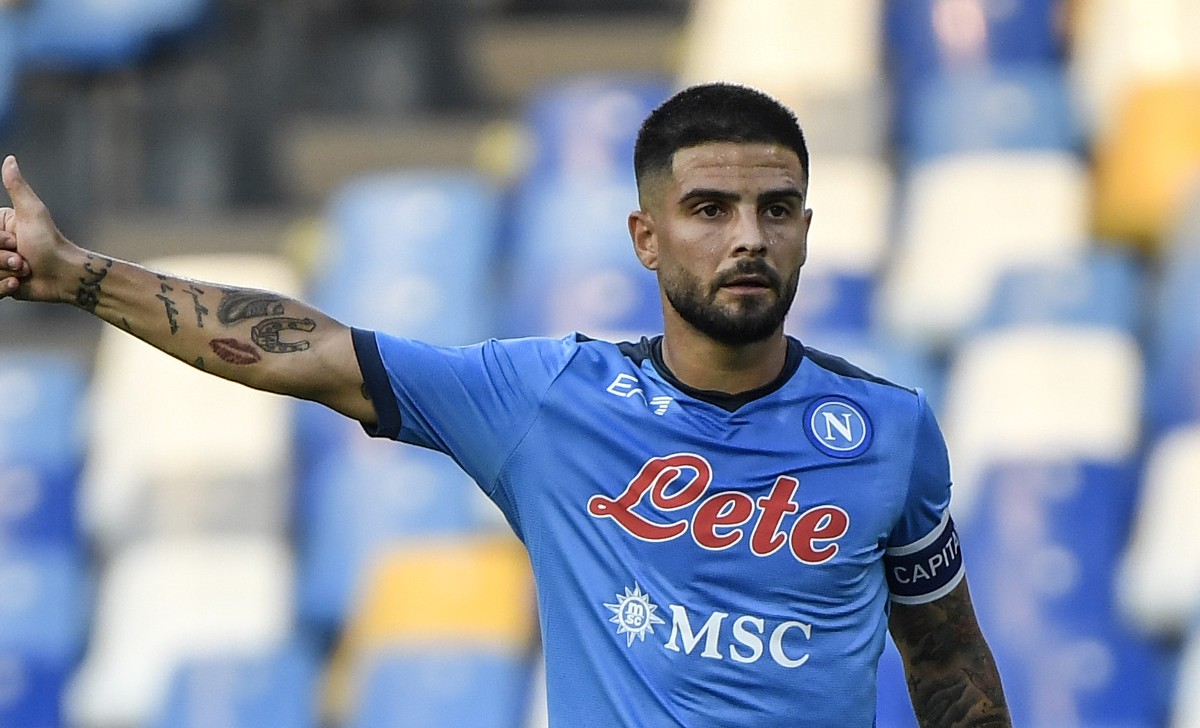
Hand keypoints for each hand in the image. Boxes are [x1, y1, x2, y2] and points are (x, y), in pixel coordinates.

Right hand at [0, 155, 82, 302]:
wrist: (65, 276)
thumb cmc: (50, 243)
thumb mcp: (31, 213)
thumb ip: (16, 187)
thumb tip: (10, 159)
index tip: (15, 242)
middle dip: (2, 260)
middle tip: (22, 260)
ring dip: (5, 274)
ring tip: (24, 270)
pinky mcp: (0, 284)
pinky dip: (4, 288)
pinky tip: (20, 283)